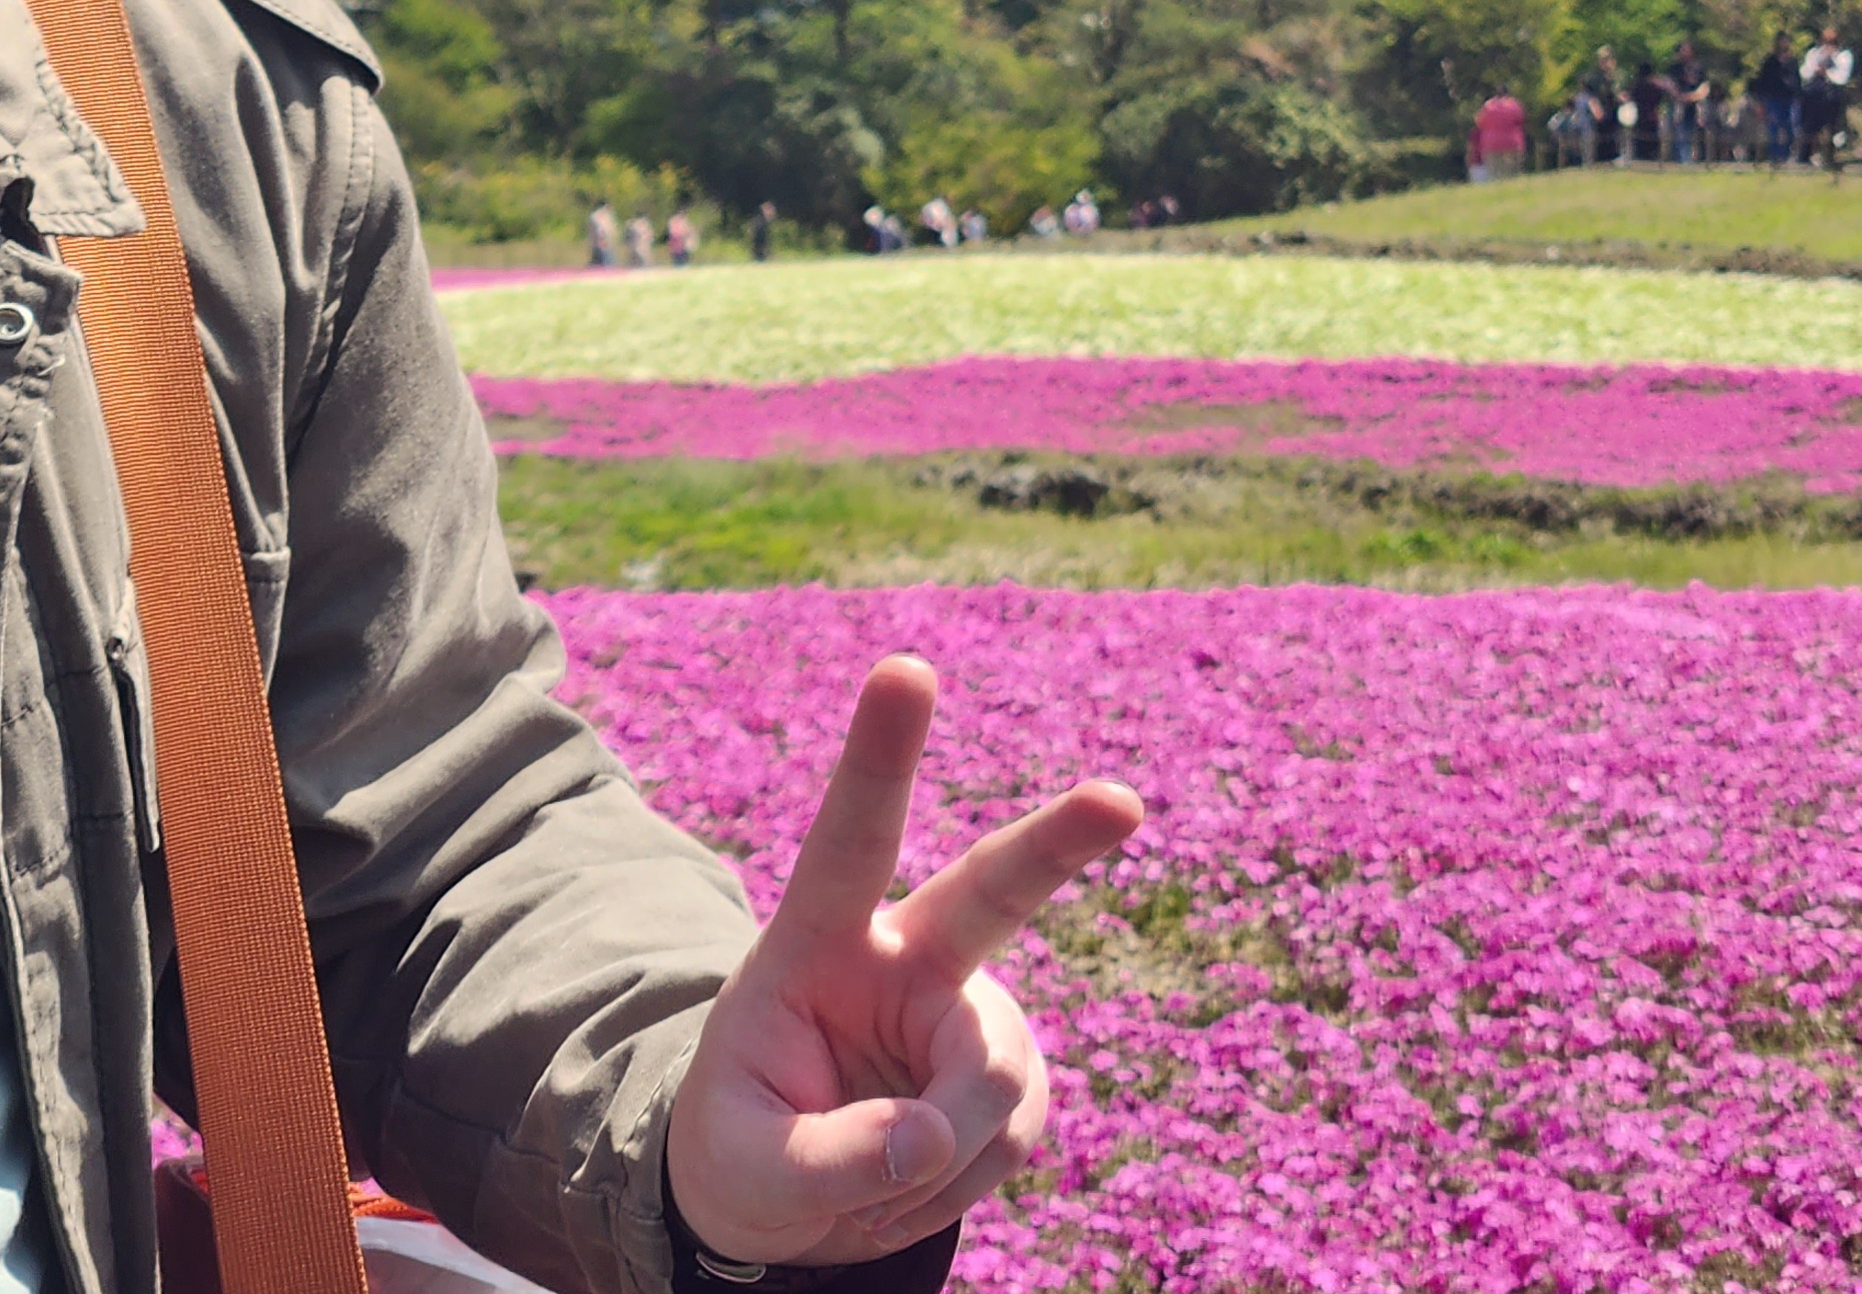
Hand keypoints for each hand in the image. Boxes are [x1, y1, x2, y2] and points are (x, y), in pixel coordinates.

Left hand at [664, 656, 1141, 1269]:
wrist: (783, 1191)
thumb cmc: (744, 1149)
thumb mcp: (743, 1169)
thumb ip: (828, 1158)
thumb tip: (933, 1138)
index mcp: (816, 941)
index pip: (849, 840)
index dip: (880, 756)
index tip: (906, 669)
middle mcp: (904, 957)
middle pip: (992, 889)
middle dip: (1060, 842)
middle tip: (1119, 803)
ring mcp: (967, 1010)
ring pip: (994, 1082)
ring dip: (942, 1156)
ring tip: (870, 1184)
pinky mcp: (1008, 1072)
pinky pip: (1011, 1135)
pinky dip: (961, 1179)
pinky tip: (915, 1175)